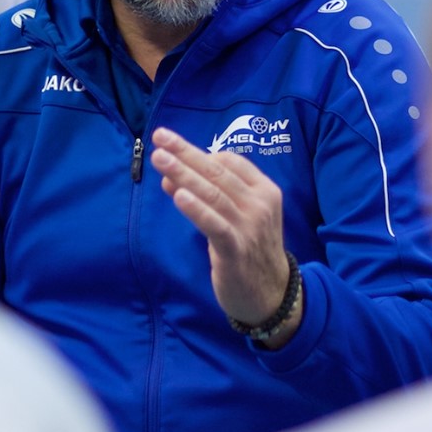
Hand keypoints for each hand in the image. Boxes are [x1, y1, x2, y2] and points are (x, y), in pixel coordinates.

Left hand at [151, 127, 300, 346]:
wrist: (271, 294)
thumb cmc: (249, 250)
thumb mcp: (233, 219)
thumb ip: (207, 197)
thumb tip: (170, 178)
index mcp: (264, 190)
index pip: (231, 161)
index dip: (199, 151)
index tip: (172, 144)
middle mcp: (260, 203)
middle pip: (217, 173)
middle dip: (186, 154)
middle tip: (159, 138)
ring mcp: (250, 226)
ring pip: (213, 194)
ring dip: (184, 174)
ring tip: (160, 159)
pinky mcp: (237, 249)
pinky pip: (214, 223)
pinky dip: (196, 208)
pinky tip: (178, 195)